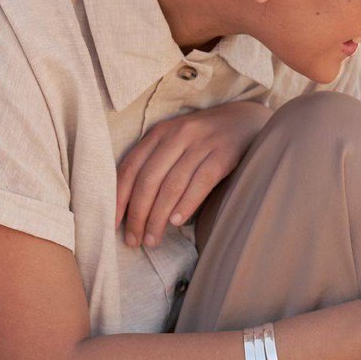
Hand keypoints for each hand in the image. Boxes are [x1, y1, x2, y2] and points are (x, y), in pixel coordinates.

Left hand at [116, 101, 272, 247]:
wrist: (247, 119)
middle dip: (138, 215)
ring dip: (159, 217)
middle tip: (134, 240)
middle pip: (149, 179)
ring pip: (172, 184)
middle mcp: (179, 134)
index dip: (119, 198)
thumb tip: (132, 207)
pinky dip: (186, 204)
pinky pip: (201, 182)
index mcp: (161, 131)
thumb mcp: (177, 140)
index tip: (113, 224)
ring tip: (153, 239)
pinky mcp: (224, 153)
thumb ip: (158, 162)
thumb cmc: (206, 138)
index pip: (131, 167)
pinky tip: (176, 221)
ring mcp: (203, 143)